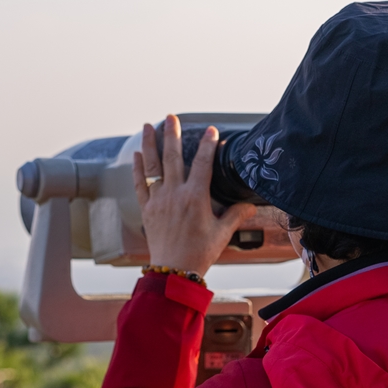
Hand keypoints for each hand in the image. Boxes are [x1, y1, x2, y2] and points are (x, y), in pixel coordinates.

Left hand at [133, 115, 257, 277]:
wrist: (173, 271)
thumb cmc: (198, 254)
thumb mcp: (222, 233)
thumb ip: (236, 215)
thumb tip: (250, 206)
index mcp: (195, 198)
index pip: (202, 163)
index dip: (207, 145)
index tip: (211, 130)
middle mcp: (174, 195)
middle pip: (172, 157)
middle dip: (172, 134)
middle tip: (172, 116)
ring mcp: (158, 200)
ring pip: (152, 166)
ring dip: (149, 144)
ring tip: (148, 126)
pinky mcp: (147, 209)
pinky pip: (140, 184)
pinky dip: (138, 168)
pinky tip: (137, 154)